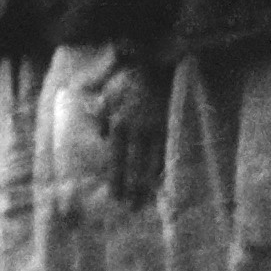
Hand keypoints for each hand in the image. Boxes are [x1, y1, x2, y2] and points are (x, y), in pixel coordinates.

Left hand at [91, 55, 169, 206]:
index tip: (116, 196)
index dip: (117, 178)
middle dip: (132, 188)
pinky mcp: (168, 127)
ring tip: (146, 201)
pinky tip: (161, 181)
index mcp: (119, 123)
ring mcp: (155, 131)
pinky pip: (165, 152)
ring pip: (150, 163)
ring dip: (147, 183)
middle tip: (131, 207)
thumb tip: (101, 136)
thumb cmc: (128, 77)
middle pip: (134, 166)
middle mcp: (136, 131)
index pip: (117, 159)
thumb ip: (102, 115)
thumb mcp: (108, 93)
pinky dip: (162, 169)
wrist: (155, 62)